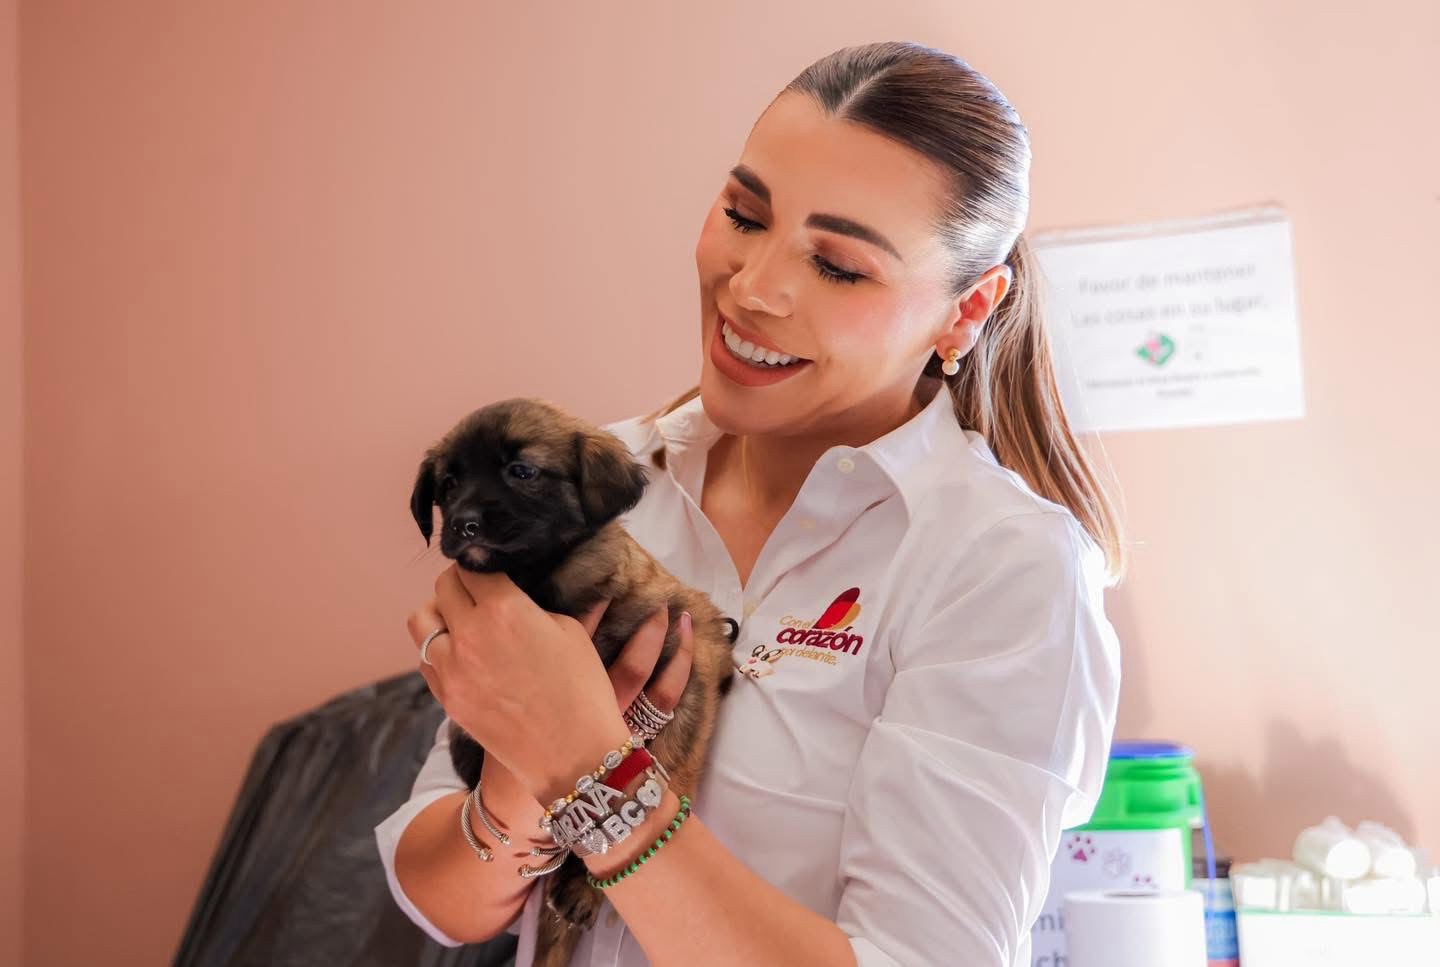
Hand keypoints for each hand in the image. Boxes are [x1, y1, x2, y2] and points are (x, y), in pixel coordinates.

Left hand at [404, 563, 693, 806]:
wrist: (573, 755)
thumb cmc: (582, 689)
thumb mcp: (568, 630)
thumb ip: (530, 604)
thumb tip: (508, 594)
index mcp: (504, 609)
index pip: (473, 566)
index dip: (484, 564)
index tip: (492, 569)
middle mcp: (469, 634)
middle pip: (444, 587)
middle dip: (461, 583)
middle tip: (478, 590)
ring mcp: (452, 669)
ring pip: (421, 621)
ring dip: (440, 613)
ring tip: (461, 621)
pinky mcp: (447, 698)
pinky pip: (426, 659)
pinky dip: (439, 649)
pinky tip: (463, 655)